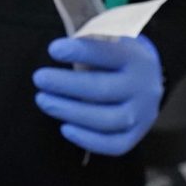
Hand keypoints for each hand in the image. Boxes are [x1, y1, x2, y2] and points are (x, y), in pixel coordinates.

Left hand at [32, 35, 162, 155]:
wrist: (146, 78)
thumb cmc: (113, 56)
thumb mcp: (108, 40)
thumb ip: (87, 44)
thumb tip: (56, 50)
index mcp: (134, 57)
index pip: (107, 53)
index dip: (80, 52)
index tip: (53, 49)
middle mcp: (142, 86)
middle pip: (103, 89)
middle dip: (67, 84)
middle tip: (39, 78)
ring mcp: (142, 113)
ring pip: (108, 120)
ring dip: (71, 112)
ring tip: (43, 101)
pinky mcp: (136, 135)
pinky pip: (114, 145)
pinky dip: (89, 140)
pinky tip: (65, 128)